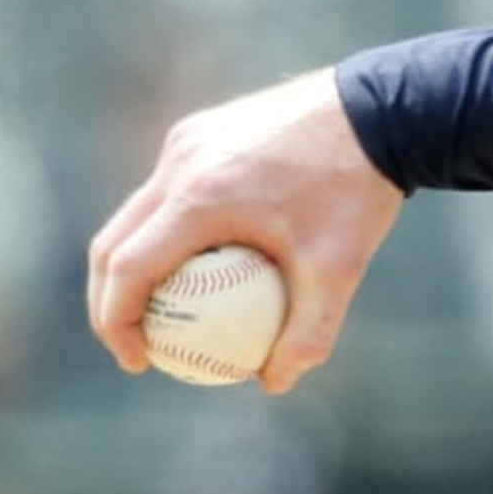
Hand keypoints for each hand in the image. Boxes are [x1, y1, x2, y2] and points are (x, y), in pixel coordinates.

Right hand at [87, 68, 405, 393]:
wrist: (383, 110)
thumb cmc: (360, 192)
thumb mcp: (341, 270)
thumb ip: (308, 334)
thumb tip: (273, 383)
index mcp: (199, 197)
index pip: (126, 268)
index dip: (115, 323)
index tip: (138, 362)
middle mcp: (179, 163)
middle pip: (113, 242)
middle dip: (109, 300)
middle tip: (136, 344)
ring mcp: (186, 141)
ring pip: (137, 213)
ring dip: (134, 262)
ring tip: (162, 310)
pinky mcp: (201, 130)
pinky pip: (169, 188)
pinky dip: (166, 229)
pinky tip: (201, 263)